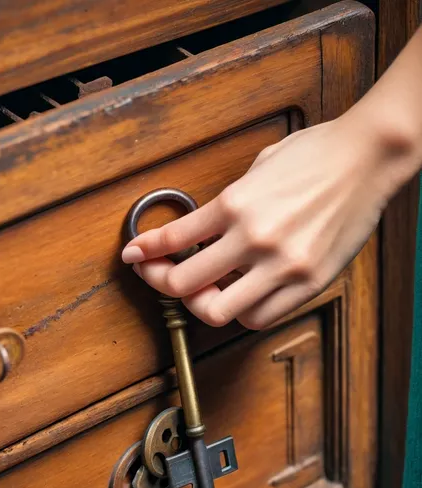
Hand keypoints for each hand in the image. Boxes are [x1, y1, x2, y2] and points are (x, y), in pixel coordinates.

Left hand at [121, 116, 400, 329]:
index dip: (145, 251)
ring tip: (204, 290)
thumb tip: (204, 229)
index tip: (134, 255)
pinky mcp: (308, 283)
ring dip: (202, 304)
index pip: (172, 239)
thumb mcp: (259, 167)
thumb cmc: (316, 154)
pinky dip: (241, 311)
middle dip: (163, 283)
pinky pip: (260, 316)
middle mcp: (254, 239)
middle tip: (163, 277)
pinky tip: (240, 295)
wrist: (370, 157)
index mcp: (236, 203)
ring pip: (219, 311)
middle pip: (184, 285)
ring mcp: (282, 266)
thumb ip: (229, 203)